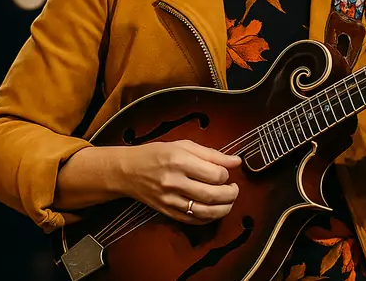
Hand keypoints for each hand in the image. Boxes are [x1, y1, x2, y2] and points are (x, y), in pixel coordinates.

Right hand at [118, 140, 241, 224]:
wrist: (128, 171)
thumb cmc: (156, 154)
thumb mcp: (184, 145)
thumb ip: (212, 154)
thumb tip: (236, 161)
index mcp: (180, 161)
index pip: (215, 174)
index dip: (226, 175)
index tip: (226, 173)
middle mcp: (174, 182)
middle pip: (212, 195)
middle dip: (231, 194)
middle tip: (234, 189)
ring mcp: (170, 200)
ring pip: (205, 212)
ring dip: (223, 209)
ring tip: (229, 201)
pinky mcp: (167, 212)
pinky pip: (193, 220)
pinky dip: (208, 218)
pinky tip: (214, 210)